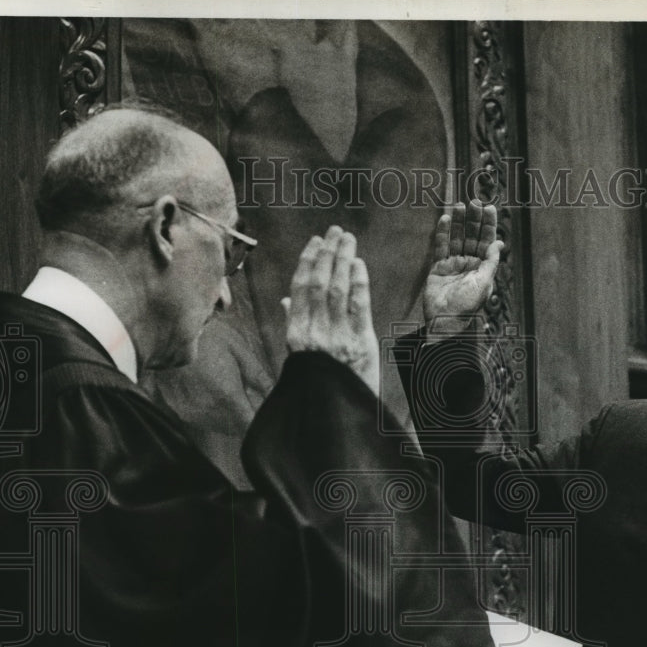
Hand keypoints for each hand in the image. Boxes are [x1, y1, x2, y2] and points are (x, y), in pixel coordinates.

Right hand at [283, 226, 379, 395]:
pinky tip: (359, 263)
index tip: (315, 242)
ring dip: (343, 260)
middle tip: (336, 231)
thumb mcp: (301, 357)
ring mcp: (337, 337)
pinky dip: (358, 281)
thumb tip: (287, 299)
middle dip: (327, 254)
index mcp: (296, 335)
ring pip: (337, 289)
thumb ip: (294, 325)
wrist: (339, 415)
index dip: (307, 261)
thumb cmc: (321, 384)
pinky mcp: (360, 343)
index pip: (300, 289)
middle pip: (318, 283)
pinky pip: (358, 305)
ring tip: (348, 239)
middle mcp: (314, 333)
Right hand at [423, 201, 502, 341]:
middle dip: (473, 219)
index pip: (487, 241)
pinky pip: (440, 247)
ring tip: (458, 205)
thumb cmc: (467, 305)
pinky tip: (445, 219)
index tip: (489, 208)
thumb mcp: (484, 282)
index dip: (488, 225)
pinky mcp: (438, 268)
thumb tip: (499, 243)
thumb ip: (491, 261)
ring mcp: (453, 265)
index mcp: (483, 267)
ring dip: (458, 222)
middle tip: (474, 202)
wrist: (445, 319)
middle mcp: (469, 264)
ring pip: (456, 238)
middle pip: (472, 236)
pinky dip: (442, 233)